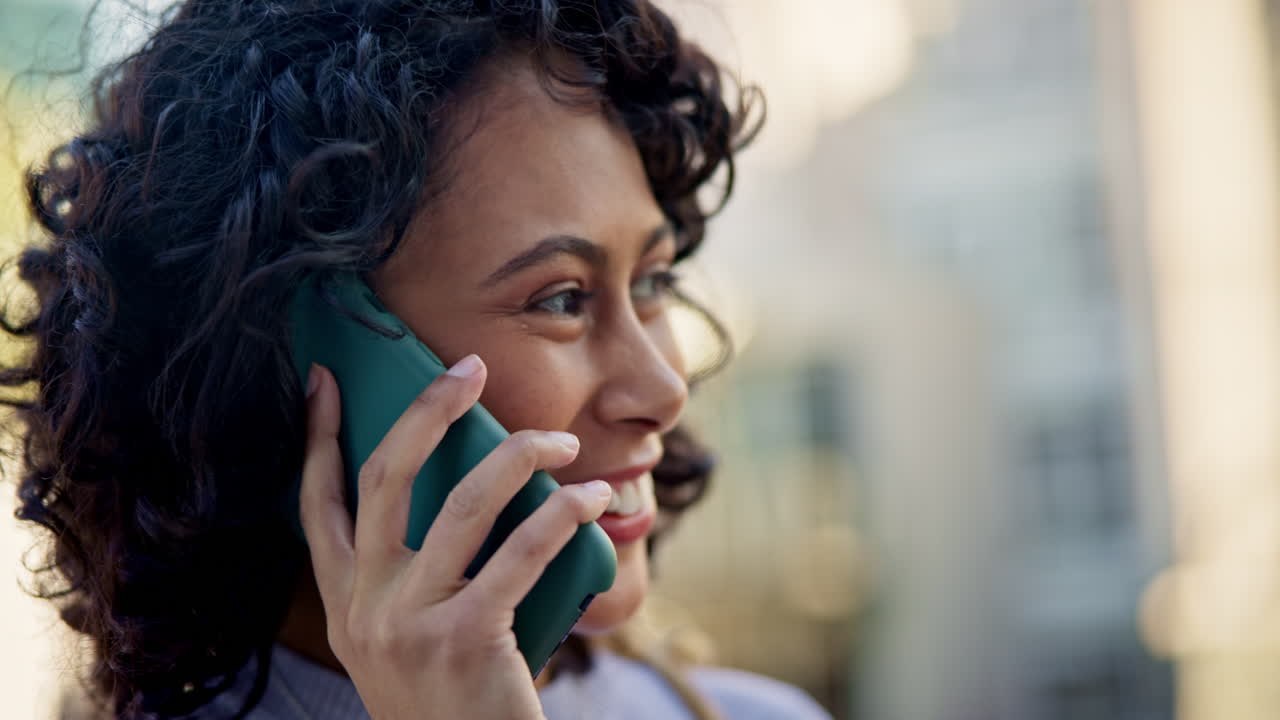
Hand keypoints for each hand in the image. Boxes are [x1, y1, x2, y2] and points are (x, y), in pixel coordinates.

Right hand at [298, 354, 612, 719]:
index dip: (317, 435)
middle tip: (467, 369)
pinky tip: (588, 500)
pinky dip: (561, 516)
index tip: (325, 379)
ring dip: (519, 458)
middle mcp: (365, 606)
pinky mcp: (466, 639)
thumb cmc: (450, 700)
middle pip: (384, 478)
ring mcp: (410, 623)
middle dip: (426, 411)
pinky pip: (520, 554)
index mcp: (344, 601)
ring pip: (462, 504)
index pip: (317, 502)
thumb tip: (467, 486)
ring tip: (559, 442)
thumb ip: (411, 576)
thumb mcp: (403, 638)